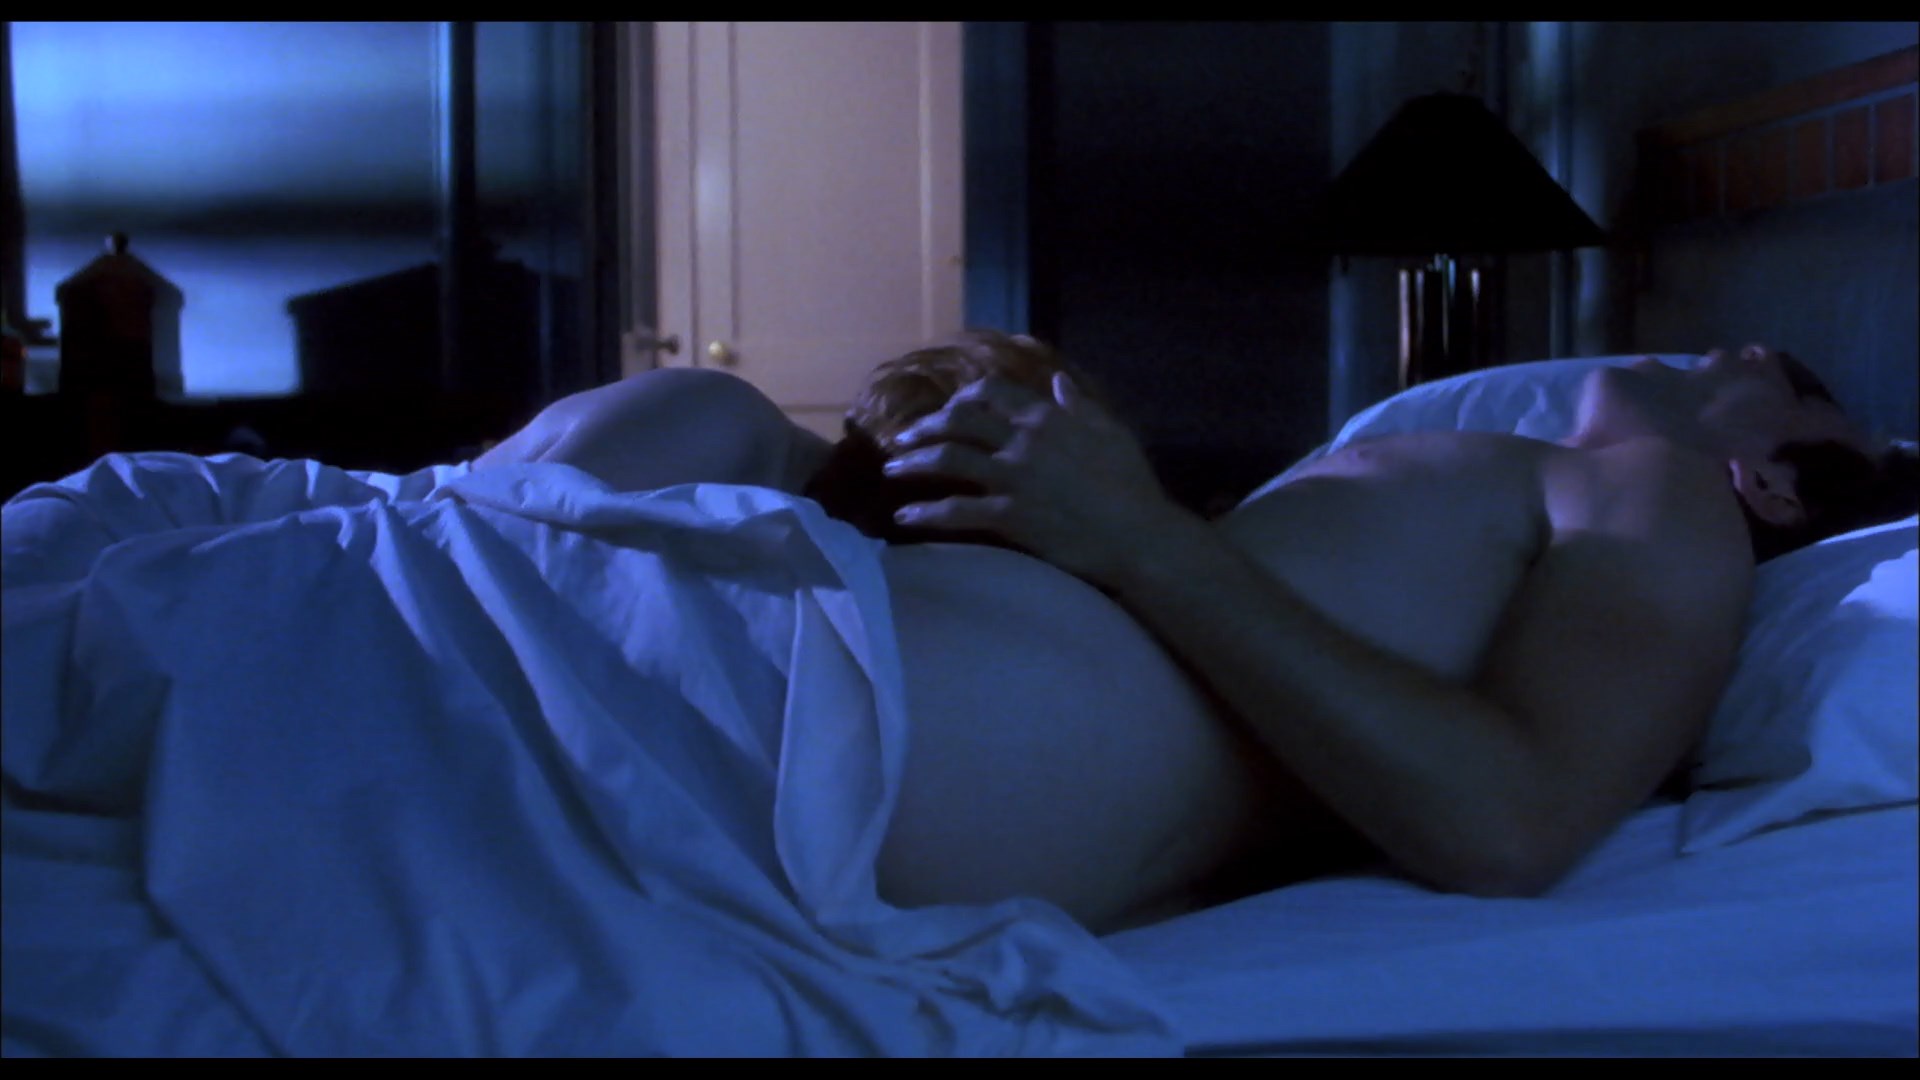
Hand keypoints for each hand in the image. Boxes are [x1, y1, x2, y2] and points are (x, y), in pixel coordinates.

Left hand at [881, 371, 1187, 583]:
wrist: (1139, 536)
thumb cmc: (1132, 485)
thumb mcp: (1111, 432)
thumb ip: (1079, 406)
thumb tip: (1058, 382)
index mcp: (1047, 417)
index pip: (992, 392)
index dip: (963, 398)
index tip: (949, 409)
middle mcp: (1024, 440)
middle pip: (960, 420)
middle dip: (926, 426)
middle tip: (905, 438)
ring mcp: (1014, 477)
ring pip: (949, 458)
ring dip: (914, 462)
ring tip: (893, 470)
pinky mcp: (1009, 516)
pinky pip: (957, 510)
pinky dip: (926, 513)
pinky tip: (905, 518)